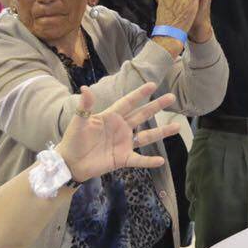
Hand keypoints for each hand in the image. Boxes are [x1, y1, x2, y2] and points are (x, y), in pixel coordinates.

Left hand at [58, 83, 178, 182]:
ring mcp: (124, 143)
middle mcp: (121, 128)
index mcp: (111, 116)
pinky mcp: (123, 159)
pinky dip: (149, 161)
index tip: (152, 85)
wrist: (70, 163)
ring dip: (162, 132)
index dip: (140, 94)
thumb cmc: (73, 140)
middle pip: (142, 115)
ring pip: (147, 136)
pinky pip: (139, 160)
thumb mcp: (78, 122)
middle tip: (171, 98)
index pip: (128, 102)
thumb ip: (85, 106)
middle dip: (156, 106)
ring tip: (177, 126)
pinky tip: (161, 161)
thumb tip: (85, 88)